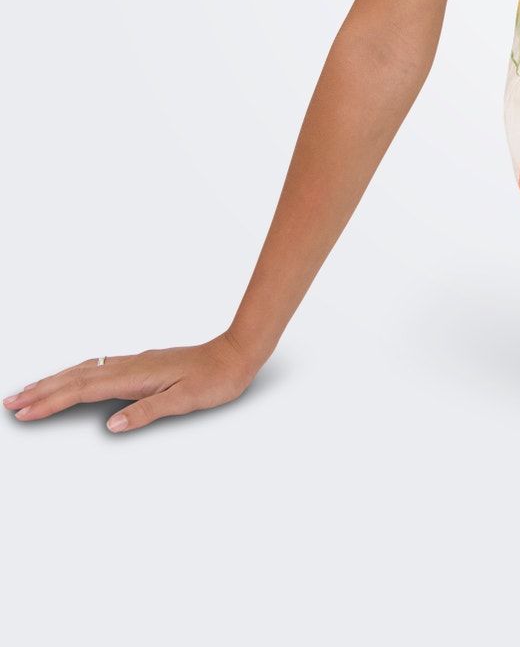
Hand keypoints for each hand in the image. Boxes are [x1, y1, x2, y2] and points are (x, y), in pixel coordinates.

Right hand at [4, 331, 260, 433]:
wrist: (237, 353)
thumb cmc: (215, 379)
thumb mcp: (184, 400)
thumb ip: (147, 412)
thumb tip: (111, 425)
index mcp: (136, 376)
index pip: (83, 390)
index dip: (51, 401)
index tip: (24, 410)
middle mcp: (131, 366)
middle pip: (76, 377)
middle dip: (42, 390)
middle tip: (12, 402)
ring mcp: (135, 363)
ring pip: (86, 371)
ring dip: (56, 381)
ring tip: (31, 391)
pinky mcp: (142, 365)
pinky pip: (99, 369)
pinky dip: (77, 375)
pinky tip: (73, 379)